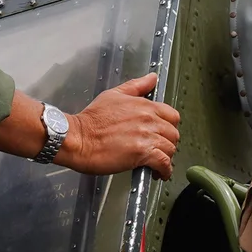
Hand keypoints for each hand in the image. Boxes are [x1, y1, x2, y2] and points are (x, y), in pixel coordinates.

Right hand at [59, 73, 180, 176]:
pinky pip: (164, 163)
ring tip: (157, 163)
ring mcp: (147, 136)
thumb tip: (152, 78)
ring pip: (170, 148)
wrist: (77, 138)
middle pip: (173, 133)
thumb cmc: (91, 120)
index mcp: (144, 105)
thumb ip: (136, 86)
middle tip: (159, 150)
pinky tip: (159, 173)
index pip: (172, 115)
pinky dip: (165, 170)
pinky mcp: (143, 153)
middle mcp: (149, 119)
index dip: (169, 127)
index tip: (162, 134)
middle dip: (168, 143)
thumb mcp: (113, 95)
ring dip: (166, 157)